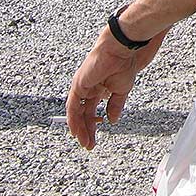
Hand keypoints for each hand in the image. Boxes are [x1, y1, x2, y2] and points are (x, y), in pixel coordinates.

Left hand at [66, 28, 158, 149]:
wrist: (120, 50)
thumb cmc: (123, 64)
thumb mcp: (121, 90)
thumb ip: (115, 106)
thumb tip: (112, 120)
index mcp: (99, 89)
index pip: (92, 111)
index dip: (93, 125)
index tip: (95, 137)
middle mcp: (88, 88)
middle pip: (83, 114)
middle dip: (86, 130)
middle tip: (89, 144)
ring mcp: (82, 87)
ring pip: (76, 113)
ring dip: (80, 128)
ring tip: (85, 142)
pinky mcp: (78, 85)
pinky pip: (72, 106)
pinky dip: (73, 119)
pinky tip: (76, 130)